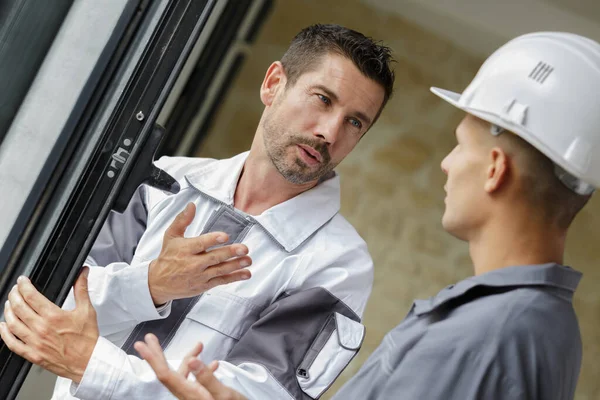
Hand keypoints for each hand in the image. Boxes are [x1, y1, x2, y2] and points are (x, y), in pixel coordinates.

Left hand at [0, 267, 98, 382]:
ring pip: (12, 323)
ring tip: (9, 304)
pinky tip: (4, 326)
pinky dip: (4, 334)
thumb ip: (81, 289)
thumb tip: (83, 273)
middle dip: (14, 295)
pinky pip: (12, 343)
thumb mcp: (86, 310)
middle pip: (19, 307)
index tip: (22, 281)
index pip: (31, 296)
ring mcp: (34, 342)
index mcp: (54, 316)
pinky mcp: (32, 354)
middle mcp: (41, 328)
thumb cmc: (87, 338)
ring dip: (8, 311)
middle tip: (15, 290)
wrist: (88, 361)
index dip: (23, 285)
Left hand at [135, 333, 246, 399]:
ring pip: (183, 375)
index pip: (165, 374)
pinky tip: (213, 364)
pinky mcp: (200, 398)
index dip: (153, 359)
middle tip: (149, 338)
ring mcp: (192, 398)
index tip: (143, 345)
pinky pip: (195, 381)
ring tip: (200, 345)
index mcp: (189, 395)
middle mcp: (186, 397)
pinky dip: (201, 369)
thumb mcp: (223, 394)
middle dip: (158, 355)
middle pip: (167, 374)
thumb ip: (207, 378)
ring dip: (188, 358)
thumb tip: (192, 361)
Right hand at [149, 203, 252, 304]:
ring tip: (248, 260)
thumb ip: (182, 220)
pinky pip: (221, 281)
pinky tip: (246, 273)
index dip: (212, 240)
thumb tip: (191, 205)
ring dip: (236, 265)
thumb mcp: (171, 235)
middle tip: (244, 249)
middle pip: (214, 258)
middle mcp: (193, 263)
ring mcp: (199, 276)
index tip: (224, 236)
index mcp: (185, 249)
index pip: (200, 244)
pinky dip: (234, 277)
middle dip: (230, 253)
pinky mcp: (204, 285)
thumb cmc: (167, 256)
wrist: (158, 282)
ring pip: (220, 270)